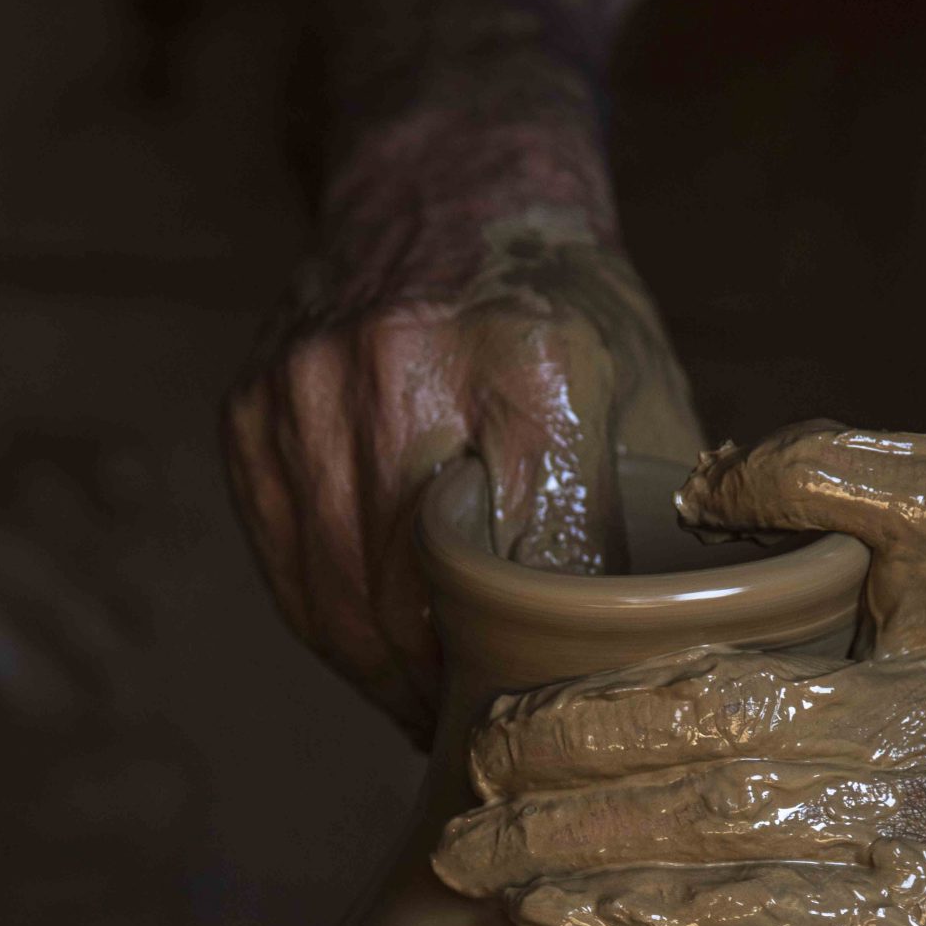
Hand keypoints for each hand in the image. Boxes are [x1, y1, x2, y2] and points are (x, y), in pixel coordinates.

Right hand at [225, 196, 699, 742]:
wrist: (443, 189)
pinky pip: (288, 570)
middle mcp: (400, 371)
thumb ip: (656, 519)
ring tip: (434, 709)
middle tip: (490, 736)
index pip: (532, 571)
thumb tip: (674, 653)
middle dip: (452, 690)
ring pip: (339, 603)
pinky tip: (379, 651)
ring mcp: (308, 393)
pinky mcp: (250, 417)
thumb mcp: (641, 392)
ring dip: (388, 678)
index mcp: (532, 367)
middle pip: (418, 603)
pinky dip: (335, 627)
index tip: (552, 713)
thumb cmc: (562, 308)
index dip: (539, 662)